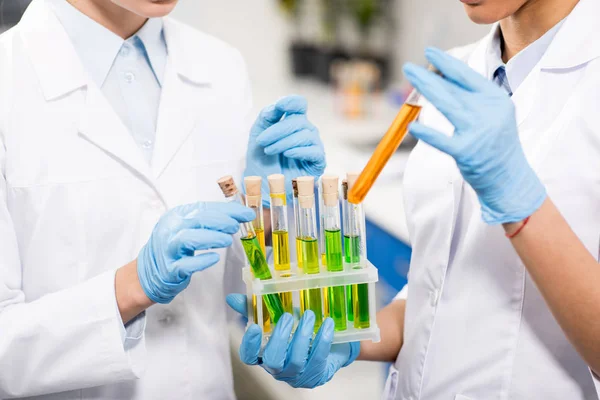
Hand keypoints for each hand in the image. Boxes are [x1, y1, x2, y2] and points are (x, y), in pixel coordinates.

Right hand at [137, 203, 254, 303]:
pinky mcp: (170, 269)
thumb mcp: (187, 228)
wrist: (148, 273)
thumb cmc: (174, 248)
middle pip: (197, 220)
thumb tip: (239, 215)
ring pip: (189, 238)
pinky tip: (214, 259)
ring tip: (227, 240)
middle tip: (236, 226)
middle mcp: (171, 229)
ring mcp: (168, 249)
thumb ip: (209, 221)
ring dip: (211, 237)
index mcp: (177, 215)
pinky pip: (185, 264)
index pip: (205, 208)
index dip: (228, 210)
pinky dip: (201, 260)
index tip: (247, 213)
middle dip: (221, 221)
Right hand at [227, 293, 358, 387]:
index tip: (254, 326)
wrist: (329, 345)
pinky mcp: (316, 374)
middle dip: (279, 338)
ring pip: (295, 360)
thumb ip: (255, 308)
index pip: (249, 356)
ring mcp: (297, 374)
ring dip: (302, 336)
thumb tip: (233, 298)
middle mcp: (278, 368)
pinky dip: (322, 340)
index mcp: (264, 354)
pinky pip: (317, 359)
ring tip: (309, 315)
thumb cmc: (296, 331)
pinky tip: (327, 324)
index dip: (249, 344)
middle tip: (286, 316)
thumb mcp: (276, 317)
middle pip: (272, 360)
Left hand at [245, 95, 325, 205]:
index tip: (280, 106)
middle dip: (278, 130)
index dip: (292, 102)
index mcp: (293, 121)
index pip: (299, 105)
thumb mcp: (258, 133)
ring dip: (284, 142)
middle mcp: (306, 131)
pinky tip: (287, 154)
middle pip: (299, 121)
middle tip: (262, 141)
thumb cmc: (262, 159)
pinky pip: (314, 151)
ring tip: (269, 151)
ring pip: (305, 135)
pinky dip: (299, 151)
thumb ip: (267, 116)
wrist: (262, 183)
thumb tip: (276, 106)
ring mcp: (314, 145)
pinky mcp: (318, 161)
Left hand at [404, 47, 545, 223]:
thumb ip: (469, 97)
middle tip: (409, 67)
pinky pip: (441, 140)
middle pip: (453, 89)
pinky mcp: (467, 152)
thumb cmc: (495, 143)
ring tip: (410, 80)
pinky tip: (413, 126)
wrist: (509, 177)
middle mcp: (489, 112)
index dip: (447, 62)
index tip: (430, 52)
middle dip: (429, 76)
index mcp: (495, 99)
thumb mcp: (491, 113)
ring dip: (426, 90)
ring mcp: (478, 132)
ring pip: (447, 106)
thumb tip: (441, 78)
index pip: (467, 76)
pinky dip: (426, 133)